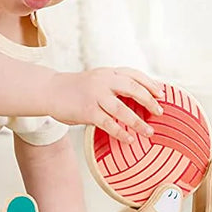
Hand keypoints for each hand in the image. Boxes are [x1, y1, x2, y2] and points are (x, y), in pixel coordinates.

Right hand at [48, 67, 164, 142]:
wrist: (49, 90)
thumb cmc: (75, 88)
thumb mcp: (96, 79)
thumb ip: (112, 84)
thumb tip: (138, 96)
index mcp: (107, 72)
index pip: (133, 74)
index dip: (150, 83)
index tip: (161, 93)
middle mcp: (103, 81)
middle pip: (133, 88)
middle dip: (149, 101)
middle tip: (159, 112)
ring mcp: (95, 96)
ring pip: (123, 110)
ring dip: (138, 122)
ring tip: (149, 132)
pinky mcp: (87, 111)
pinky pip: (109, 124)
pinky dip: (121, 132)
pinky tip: (129, 139)